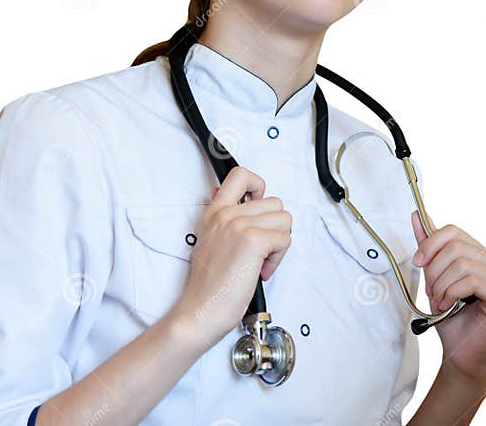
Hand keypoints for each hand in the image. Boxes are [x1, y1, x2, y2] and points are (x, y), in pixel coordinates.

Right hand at [174, 167, 292, 348]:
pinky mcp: (254, 241)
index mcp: (215, 211)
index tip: (258, 204)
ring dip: (279, 243)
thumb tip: (231, 196)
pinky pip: (285, 239)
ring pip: (285, 219)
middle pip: (275, 203)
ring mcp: (240, 225)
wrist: (200, 310)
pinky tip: (261, 270)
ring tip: (260, 260)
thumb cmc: (207, 284)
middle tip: (260, 249)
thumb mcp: (209, 240)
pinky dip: (279, 258)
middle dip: (275, 227)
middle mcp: (226, 214)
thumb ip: (223, 218)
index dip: (258, 186)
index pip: (241, 175)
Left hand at [410, 211, 485, 384]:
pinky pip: (471, 280)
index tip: (417, 262)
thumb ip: (429, 247)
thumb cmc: (450, 316)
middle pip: (455, 245)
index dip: (430, 244)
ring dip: (441, 285)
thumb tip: (418, 216)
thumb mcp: (433, 276)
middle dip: (434, 269)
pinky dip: (451, 293)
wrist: (460, 353)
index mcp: (478, 253)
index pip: (452, 231)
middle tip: (430, 290)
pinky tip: (448, 306)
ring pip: (461, 263)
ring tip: (439, 301)